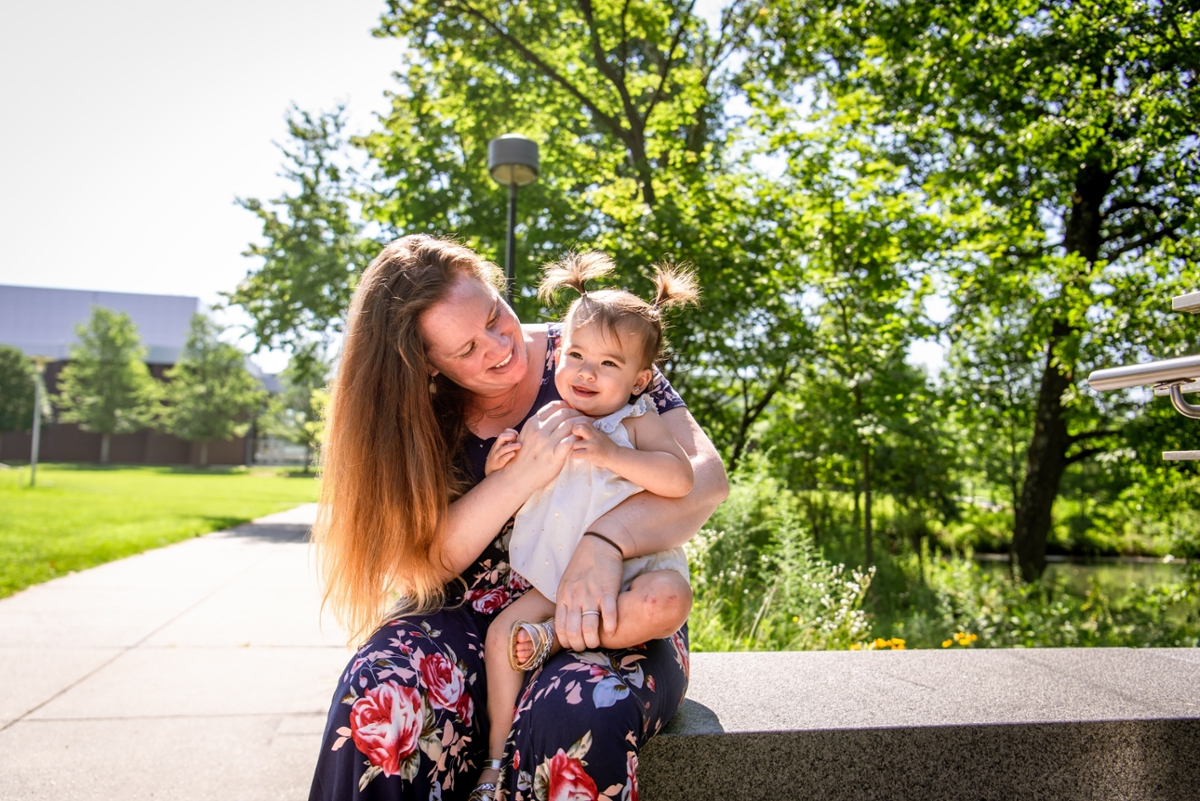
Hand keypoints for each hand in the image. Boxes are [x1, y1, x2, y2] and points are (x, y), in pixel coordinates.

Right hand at [484, 429, 519, 475]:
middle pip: (501, 437)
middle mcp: (496, 447)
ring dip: (512, 446)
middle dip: (511, 437)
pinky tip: (514, 454)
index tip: (518, 436)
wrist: (490, 471)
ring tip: (519, 446)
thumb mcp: (503, 449)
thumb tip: (522, 439)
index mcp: (498, 443)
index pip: (504, 432)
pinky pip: (502, 459)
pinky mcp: (498, 463)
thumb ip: (510, 443)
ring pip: (502, 449)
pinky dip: (508, 455)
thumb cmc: (500, 458)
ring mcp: (496, 455)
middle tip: (518, 442)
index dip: (512, 432)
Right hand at [507, 401, 589, 490]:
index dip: (568, 406)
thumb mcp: (526, 434)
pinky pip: (571, 441)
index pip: (555, 406)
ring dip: (582, 425)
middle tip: (586, 419)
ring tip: (588, 428)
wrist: (518, 476)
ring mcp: (547, 443)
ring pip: (570, 425)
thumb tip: (554, 414)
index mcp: (533, 423)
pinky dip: (578, 438)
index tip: (574, 411)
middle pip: (565, 413)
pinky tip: (582, 440)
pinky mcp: (554, 456)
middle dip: (578, 414)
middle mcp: (540, 430)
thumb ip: (539, 424)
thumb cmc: (524, 455)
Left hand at [555, 533, 622, 650]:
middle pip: (574, 632)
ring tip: (598, 642)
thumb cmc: (583, 566)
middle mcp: (575, 598)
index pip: (560, 629)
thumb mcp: (567, 583)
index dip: (567, 642)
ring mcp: (591, 595)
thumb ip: (566, 602)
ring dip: (594, 641)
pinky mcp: (608, 591)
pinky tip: (612, 632)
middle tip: (587, 646)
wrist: (599, 545)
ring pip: (589, 628)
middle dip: (580, 645)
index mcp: (563, 597)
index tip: (574, 644)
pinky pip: (609, 615)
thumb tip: (566, 624)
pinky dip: (610, 628)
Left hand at [570, 424, 616, 468]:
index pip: (583, 422)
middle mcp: (593, 436)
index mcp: (595, 431)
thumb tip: (577, 429)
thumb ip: (591, 431)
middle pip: (578, 428)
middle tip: (574, 439)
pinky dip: (574, 455)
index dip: (577, 425)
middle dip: (573, 433)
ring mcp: (592, 445)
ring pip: (574, 443)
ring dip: (573, 448)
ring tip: (577, 450)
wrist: (615, 457)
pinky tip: (578, 455)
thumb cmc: (606, 447)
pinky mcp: (590, 454)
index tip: (577, 432)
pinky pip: (575, 453)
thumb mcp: (600, 435)